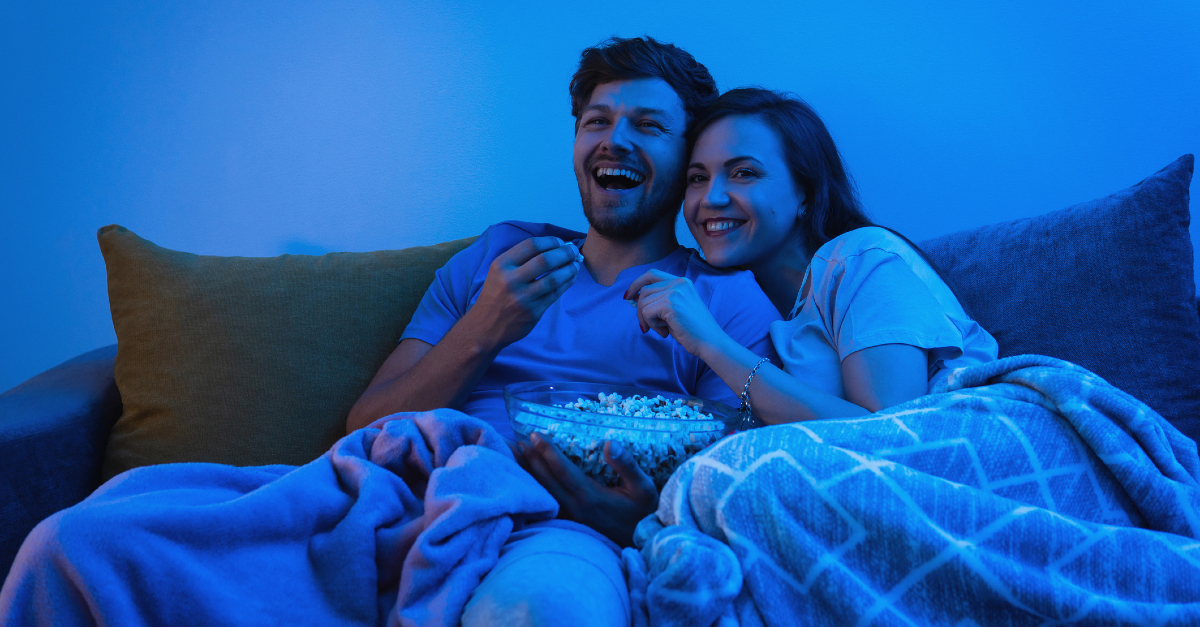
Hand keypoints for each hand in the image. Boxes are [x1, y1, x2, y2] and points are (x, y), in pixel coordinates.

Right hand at [466, 236, 579, 348]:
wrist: (484, 327)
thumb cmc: (495, 295)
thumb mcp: (498, 272)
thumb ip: (519, 259)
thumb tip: (552, 247)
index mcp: (501, 265)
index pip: (531, 245)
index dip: (550, 241)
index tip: (560, 242)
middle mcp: (511, 280)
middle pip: (545, 260)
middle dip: (564, 253)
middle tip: (573, 251)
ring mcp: (523, 298)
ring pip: (554, 279)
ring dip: (569, 269)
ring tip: (576, 264)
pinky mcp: (533, 312)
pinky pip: (555, 294)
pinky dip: (566, 283)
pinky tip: (571, 278)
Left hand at [513, 433, 657, 546]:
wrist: (642, 542)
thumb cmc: (644, 512)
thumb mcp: (644, 488)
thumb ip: (628, 465)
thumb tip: (610, 443)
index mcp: (591, 497)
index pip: (562, 470)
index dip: (547, 451)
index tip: (535, 435)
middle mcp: (575, 508)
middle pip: (546, 480)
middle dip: (531, 459)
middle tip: (518, 440)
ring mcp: (570, 518)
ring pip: (543, 492)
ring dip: (528, 472)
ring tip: (515, 455)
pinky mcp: (568, 524)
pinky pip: (545, 503)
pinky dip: (534, 487)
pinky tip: (526, 479)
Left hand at [623, 269, 727, 357]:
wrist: (710, 342)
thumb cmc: (692, 330)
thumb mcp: (676, 308)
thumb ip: (660, 299)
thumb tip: (633, 298)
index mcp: (682, 281)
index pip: (652, 274)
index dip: (637, 284)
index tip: (628, 297)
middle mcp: (678, 283)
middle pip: (644, 290)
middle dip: (639, 310)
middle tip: (646, 327)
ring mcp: (675, 292)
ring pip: (643, 302)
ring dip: (647, 320)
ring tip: (662, 330)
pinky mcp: (670, 304)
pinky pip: (647, 313)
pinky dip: (652, 325)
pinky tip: (665, 332)